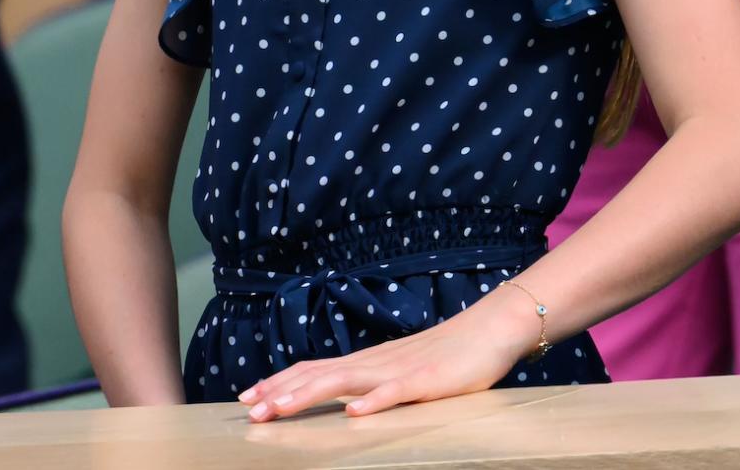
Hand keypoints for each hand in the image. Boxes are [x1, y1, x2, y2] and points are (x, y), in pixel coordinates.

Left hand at [237, 286, 535, 421]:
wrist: (491, 328)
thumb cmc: (449, 354)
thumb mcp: (404, 370)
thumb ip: (376, 382)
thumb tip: (348, 400)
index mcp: (370, 361)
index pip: (316, 369)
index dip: (281, 382)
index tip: (249, 396)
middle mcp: (377, 362)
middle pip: (320, 374)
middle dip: (281, 391)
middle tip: (247, 408)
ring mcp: (400, 370)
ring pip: (346, 381)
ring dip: (309, 394)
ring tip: (279, 408)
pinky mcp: (427, 381)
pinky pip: (396, 392)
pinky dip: (374, 401)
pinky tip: (355, 412)